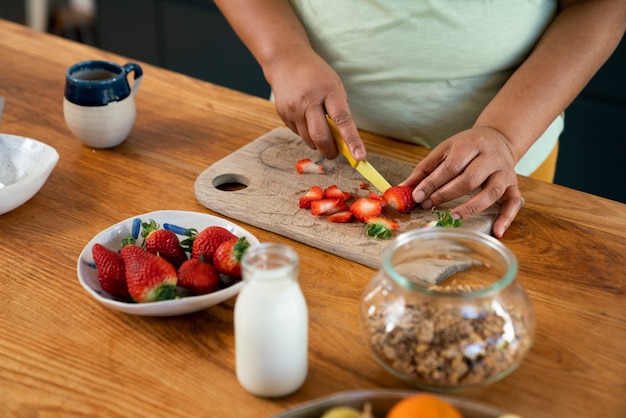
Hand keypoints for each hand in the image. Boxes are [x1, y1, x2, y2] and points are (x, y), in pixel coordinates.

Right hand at [266, 49, 365, 159]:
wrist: (285, 61)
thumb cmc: (316, 76)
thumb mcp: (334, 87)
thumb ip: (339, 112)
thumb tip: (344, 141)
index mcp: (328, 91)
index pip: (342, 120)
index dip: (352, 140)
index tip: (359, 156)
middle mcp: (308, 100)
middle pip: (321, 137)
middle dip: (330, 151)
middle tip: (335, 153)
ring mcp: (293, 108)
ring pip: (308, 140)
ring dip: (318, 143)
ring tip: (320, 129)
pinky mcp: (282, 114)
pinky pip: (298, 134)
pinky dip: (306, 133)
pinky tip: (305, 118)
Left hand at [399, 126, 524, 237]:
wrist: (498, 137)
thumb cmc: (466, 146)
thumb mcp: (444, 150)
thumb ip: (424, 170)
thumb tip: (403, 189)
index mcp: (471, 144)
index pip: (451, 166)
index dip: (433, 183)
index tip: (418, 196)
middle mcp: (491, 158)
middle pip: (470, 179)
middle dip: (447, 194)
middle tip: (429, 205)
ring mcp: (504, 172)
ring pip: (491, 192)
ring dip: (471, 207)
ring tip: (453, 217)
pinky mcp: (513, 185)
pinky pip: (514, 202)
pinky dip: (507, 218)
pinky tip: (496, 232)